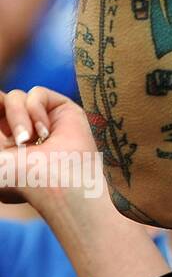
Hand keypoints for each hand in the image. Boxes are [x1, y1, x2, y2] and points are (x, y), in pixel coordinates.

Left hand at [0, 86, 95, 206]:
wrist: (56, 183)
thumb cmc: (20, 178)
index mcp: (3, 141)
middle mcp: (22, 128)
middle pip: (3, 101)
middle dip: (1, 109)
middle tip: (16, 135)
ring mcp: (41, 118)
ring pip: (16, 96)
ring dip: (17, 118)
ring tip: (27, 140)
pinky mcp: (61, 109)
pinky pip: (36, 93)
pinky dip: (35, 111)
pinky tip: (45, 132)